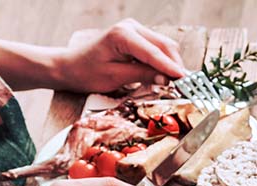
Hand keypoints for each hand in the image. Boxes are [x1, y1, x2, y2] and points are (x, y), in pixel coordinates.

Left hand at [53, 20, 185, 92]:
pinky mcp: (136, 37)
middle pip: (164, 46)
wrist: (70, 66)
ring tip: (176, 84)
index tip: (185, 81)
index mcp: (122, 35)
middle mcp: (130, 27)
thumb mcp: (115, 77)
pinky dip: (164, 62)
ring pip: (164, 47)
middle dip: (176, 66)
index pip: (154, 53)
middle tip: (185, 86)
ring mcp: (134, 30)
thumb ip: (142, 75)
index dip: (171, 68)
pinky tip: (166, 76)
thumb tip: (166, 79)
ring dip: (171, 64)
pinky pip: (157, 49)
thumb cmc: (87, 72)